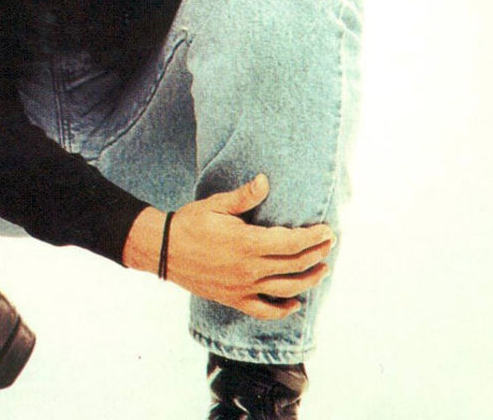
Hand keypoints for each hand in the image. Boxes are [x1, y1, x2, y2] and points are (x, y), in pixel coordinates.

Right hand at [122, 175, 334, 319]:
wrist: (163, 250)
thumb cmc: (190, 222)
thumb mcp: (215, 204)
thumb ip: (243, 196)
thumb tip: (265, 181)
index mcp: (247, 243)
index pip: (291, 242)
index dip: (313, 237)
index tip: (328, 230)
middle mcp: (249, 268)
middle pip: (294, 264)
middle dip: (316, 253)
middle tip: (329, 243)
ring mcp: (242, 287)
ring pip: (285, 288)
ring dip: (309, 280)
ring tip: (322, 269)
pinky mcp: (233, 299)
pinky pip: (264, 310)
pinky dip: (282, 310)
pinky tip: (294, 304)